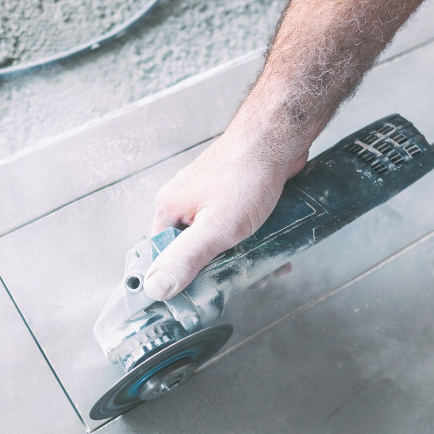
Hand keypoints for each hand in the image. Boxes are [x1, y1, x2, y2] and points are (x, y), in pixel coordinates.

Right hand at [143, 124, 306, 299]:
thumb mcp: (216, 227)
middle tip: (242, 278)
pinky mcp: (232, 197)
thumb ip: (186, 258)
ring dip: (241, 257)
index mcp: (170, 209)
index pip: (162, 257)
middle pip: (192, 252)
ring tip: (264, 263)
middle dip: (219, 269)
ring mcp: (209, 199)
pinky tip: (270, 245)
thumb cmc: (247, 174)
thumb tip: (155, 287)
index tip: (199, 294)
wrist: (278, 139)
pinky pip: (237, 229)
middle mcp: (185, 203)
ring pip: (219, 242)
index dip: (178, 279)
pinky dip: (253, 241)